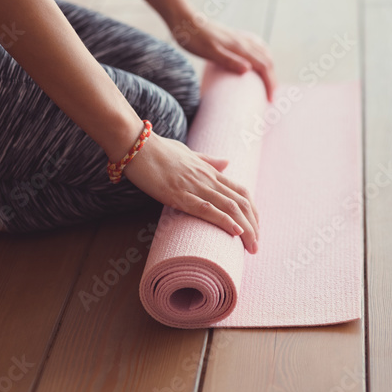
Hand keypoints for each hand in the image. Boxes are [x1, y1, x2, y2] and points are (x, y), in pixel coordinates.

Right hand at [124, 132, 259, 252]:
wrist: (136, 143)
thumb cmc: (158, 149)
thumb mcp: (189, 153)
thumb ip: (208, 160)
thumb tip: (227, 162)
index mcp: (210, 172)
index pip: (241, 192)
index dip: (252, 211)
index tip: (255, 228)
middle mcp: (208, 179)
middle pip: (241, 203)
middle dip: (253, 226)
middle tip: (255, 247)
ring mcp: (195, 186)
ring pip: (229, 208)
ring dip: (245, 229)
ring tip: (251, 248)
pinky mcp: (178, 194)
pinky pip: (206, 209)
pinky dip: (224, 221)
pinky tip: (235, 232)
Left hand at [170, 12, 275, 100]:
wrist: (184, 18)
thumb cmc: (193, 38)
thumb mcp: (208, 52)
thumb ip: (228, 60)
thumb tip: (248, 70)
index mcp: (239, 47)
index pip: (264, 66)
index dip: (270, 83)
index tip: (270, 99)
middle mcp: (243, 41)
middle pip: (267, 60)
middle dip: (272, 79)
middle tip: (270, 96)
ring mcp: (240, 37)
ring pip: (264, 52)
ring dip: (270, 67)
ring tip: (268, 81)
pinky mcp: (234, 36)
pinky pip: (257, 46)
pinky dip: (263, 55)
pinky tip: (258, 59)